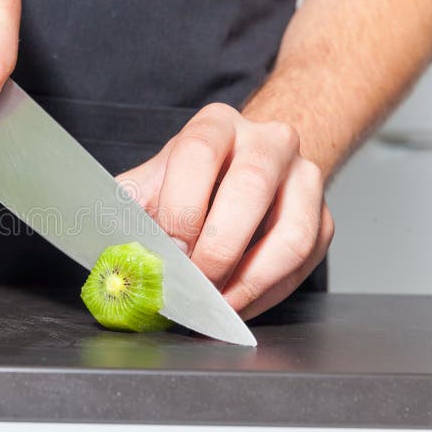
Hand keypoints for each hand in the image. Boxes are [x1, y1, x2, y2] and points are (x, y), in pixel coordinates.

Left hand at [117, 103, 333, 319]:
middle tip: (193, 286)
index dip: (182, 206)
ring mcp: (305, 178)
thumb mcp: (155, 180)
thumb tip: (107, 252)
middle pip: (251, 188)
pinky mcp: (324, 218)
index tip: (169, 251)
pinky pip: (305, 265)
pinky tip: (237, 305)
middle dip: (218, 249)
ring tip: (216, 306)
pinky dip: (267, 295)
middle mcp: (269, 142)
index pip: (199, 153)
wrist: (248, 165)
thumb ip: (130, 208)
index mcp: (216, 125)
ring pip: (292, 235)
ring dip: (249, 282)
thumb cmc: (194, 178)